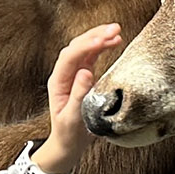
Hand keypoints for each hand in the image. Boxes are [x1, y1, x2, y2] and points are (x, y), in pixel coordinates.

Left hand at [34, 24, 119, 173]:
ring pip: (84, 49)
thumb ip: (78, 95)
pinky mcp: (82, 77)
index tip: (104, 39)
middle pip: (76, 47)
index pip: (70, 57)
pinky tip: (113, 41)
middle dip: (94, 35)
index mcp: (58, 82)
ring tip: (117, 31)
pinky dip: (102, 48)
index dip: (87, 46)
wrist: (67, 144)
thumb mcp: (73, 118)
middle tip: (115, 29)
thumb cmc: (69, 134)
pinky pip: (91, 57)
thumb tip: (86, 71)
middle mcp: (63, 75)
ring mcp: (72, 75)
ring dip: (99, 38)